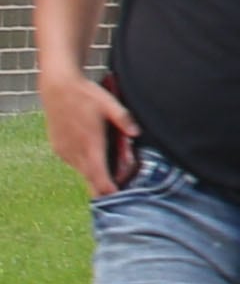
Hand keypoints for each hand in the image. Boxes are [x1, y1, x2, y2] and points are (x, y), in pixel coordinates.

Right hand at [42, 72, 137, 196]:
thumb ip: (124, 119)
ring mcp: (64, 150)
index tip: (118, 197)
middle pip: (90, 178)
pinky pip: (74, 163)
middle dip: (104, 186)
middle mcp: (74, 151)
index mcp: (90, 143)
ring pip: (82, 171)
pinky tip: (94, 159)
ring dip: (94, 175)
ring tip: (111, 176)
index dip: (107, 189)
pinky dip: (85, 165)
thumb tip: (137, 133)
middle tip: (120, 189)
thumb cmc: (86, 95)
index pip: (98, 176)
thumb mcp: (110, 103)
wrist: (58, 86)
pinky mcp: (58, 147)